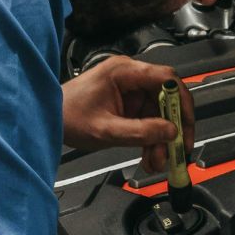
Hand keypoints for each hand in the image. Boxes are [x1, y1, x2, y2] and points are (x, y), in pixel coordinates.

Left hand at [62, 56, 194, 173]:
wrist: (47, 120)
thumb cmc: (67, 116)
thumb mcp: (106, 130)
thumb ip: (140, 132)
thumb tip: (170, 132)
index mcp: (124, 72)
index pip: (167, 78)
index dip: (182, 101)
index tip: (186, 125)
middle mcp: (130, 77)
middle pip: (166, 99)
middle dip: (172, 128)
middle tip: (177, 150)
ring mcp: (129, 91)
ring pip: (159, 114)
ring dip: (161, 140)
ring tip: (157, 163)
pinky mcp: (127, 105)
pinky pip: (148, 121)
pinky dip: (150, 140)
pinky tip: (150, 158)